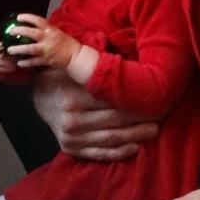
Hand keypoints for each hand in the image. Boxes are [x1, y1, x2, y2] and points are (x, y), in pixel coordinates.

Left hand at [4, 14, 76, 72]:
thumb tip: (32, 26)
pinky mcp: (47, 60)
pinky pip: (34, 62)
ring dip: (19, 49)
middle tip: (10, 31)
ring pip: (30, 49)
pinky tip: (19, 63)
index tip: (18, 17)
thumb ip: (45, 29)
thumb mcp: (56, 32)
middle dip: (19, 31)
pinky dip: (26, 63)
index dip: (27, 17)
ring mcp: (47, 50)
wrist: (75, 56)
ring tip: (10, 50)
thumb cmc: (66, 43)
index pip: (38, 20)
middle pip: (31, 33)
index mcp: (51, 30)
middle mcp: (48, 38)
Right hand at [34, 70, 156, 162]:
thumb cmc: (62, 76)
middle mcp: (71, 119)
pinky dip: (119, 152)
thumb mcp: (70, 64)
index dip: (134, 100)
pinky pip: (100, 154)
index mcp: (72, 96)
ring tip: (154, 130)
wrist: (40, 97)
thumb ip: (88, 59)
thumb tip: (111, 46)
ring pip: (110, 139)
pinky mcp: (71, 149)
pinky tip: (135, 147)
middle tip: (159, 115)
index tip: (153, 98)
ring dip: (135, 136)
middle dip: (140, 119)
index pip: (111, 100)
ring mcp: (70, 137)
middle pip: (114, 120)